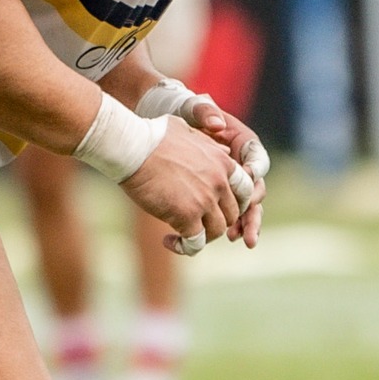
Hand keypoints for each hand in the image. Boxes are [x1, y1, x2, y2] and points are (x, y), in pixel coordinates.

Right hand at [121, 117, 242, 253]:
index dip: (235, 203)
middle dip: (216, 221)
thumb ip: (209, 143)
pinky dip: (184, 247)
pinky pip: (195, 243)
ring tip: (182, 235)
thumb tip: (224, 146)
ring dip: (202, 236)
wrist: (133, 147)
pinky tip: (169, 241)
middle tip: (197, 223)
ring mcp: (205, 200)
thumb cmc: (153, 136)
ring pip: (217, 231)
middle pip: (232, 214)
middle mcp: (220, 182)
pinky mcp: (187, 216)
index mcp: (223, 162)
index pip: (245, 190)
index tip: (218, 208)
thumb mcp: (189, 131)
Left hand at [183, 98, 268, 247]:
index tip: (249, 177)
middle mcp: (241, 164)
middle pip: (256, 189)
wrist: (161, 123)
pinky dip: (229, 225)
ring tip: (239, 238)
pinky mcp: (219, 193)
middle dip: (253, 210)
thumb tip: (217, 123)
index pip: (257, 159)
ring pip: (245, 206)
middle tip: (250, 225)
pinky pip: (229, 212)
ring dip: (245, 223)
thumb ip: (204, 111)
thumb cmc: (179, 114)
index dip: (255, 170)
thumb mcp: (190, 108)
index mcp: (241, 142)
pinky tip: (225, 236)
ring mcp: (231, 181)